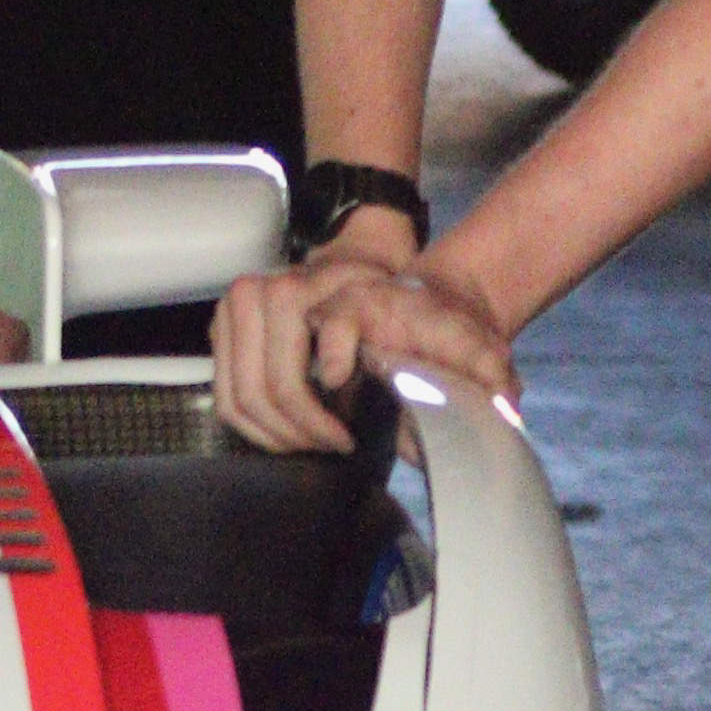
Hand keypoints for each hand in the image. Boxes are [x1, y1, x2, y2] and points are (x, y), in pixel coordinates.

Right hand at [209, 213, 509, 451]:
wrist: (379, 262)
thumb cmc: (416, 305)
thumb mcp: (460, 333)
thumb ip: (478, 372)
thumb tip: (485, 421)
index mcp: (329, 295)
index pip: (307, 366)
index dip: (320, 416)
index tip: (347, 438)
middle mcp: (275, 292)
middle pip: (267, 389)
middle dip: (299, 431)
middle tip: (333, 448)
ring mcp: (242, 306)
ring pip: (239, 395)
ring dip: (274, 433)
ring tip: (313, 444)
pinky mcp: (226, 325)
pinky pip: (226, 390)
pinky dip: (253, 422)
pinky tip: (289, 432)